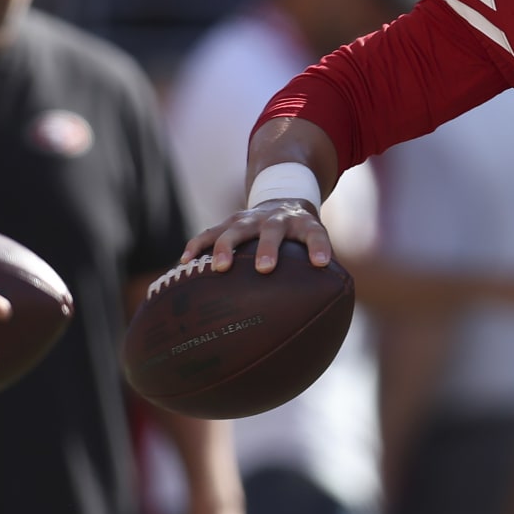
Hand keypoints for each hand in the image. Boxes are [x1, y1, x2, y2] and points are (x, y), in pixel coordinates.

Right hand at [178, 200, 333, 273]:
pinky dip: (197, 245)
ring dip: (227, 247)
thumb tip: (329, 314)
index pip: (315, 234)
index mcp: (303, 225)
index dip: (319, 247)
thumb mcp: (316, 242)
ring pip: (236, 230)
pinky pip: (209, 233)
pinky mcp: (229, 222)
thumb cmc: (301, 235)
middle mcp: (276, 219)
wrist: (283, 199)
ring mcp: (250, 219)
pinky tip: (185, 263)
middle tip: (265, 268)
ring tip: (220, 268)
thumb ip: (323, 268)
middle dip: (267, 248)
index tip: (322, 263)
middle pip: (272, 231)